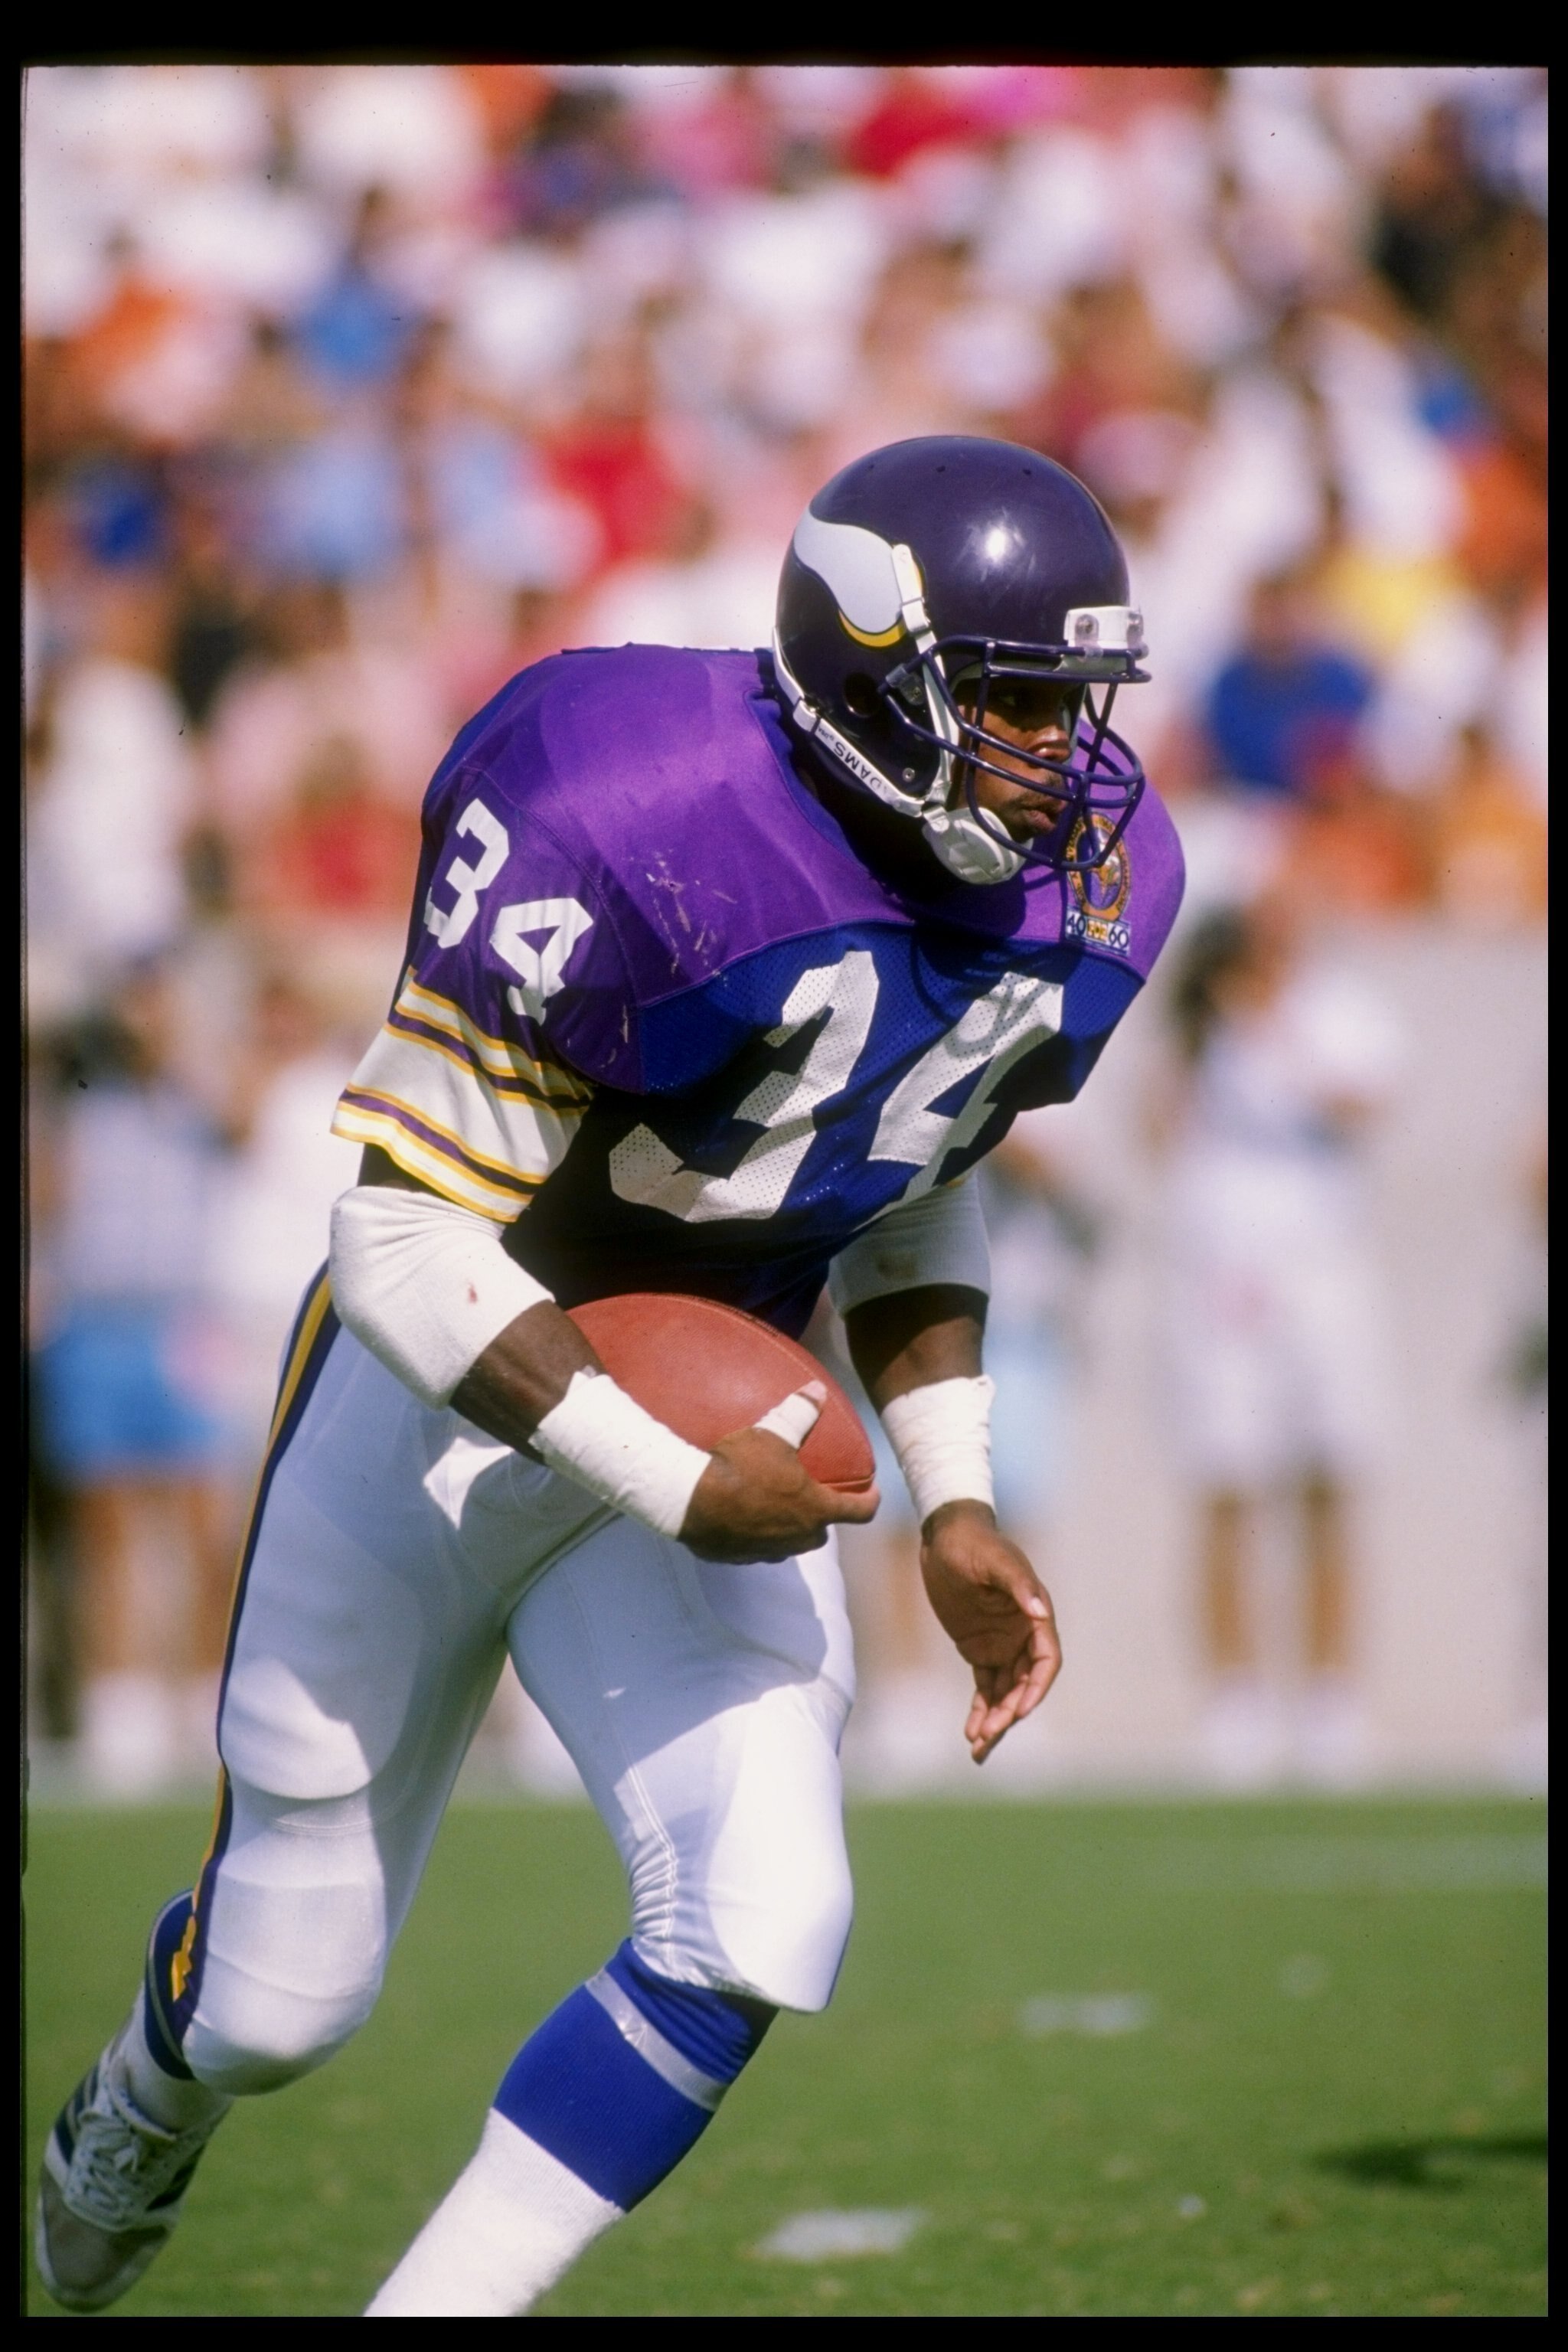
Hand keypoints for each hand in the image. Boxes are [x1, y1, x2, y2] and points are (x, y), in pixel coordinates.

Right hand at [680, 1383, 879, 1563]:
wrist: (689, 1500)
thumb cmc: (740, 1467)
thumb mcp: (772, 1435)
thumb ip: (800, 1414)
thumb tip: (818, 1391)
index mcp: (815, 1509)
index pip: (858, 1512)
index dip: (870, 1501)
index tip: (873, 1493)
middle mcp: (798, 1537)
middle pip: (821, 1532)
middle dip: (822, 1517)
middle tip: (813, 1498)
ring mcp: (768, 1552)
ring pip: (789, 1543)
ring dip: (789, 1529)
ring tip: (778, 1509)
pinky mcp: (740, 1558)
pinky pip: (758, 1548)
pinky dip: (757, 1534)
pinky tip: (743, 1517)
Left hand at [919, 1501, 1061, 1762]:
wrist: (946, 1537)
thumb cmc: (974, 1544)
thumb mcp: (995, 1560)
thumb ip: (1018, 1584)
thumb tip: (1040, 1611)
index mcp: (1035, 1616)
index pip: (1046, 1661)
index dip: (1036, 1688)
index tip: (1019, 1710)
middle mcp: (1023, 1635)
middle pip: (1024, 1685)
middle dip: (1009, 1712)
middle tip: (987, 1735)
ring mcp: (1002, 1645)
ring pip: (1005, 1693)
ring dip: (995, 1720)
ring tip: (978, 1748)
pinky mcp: (979, 1650)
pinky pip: (985, 1687)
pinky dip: (980, 1710)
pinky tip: (970, 1734)